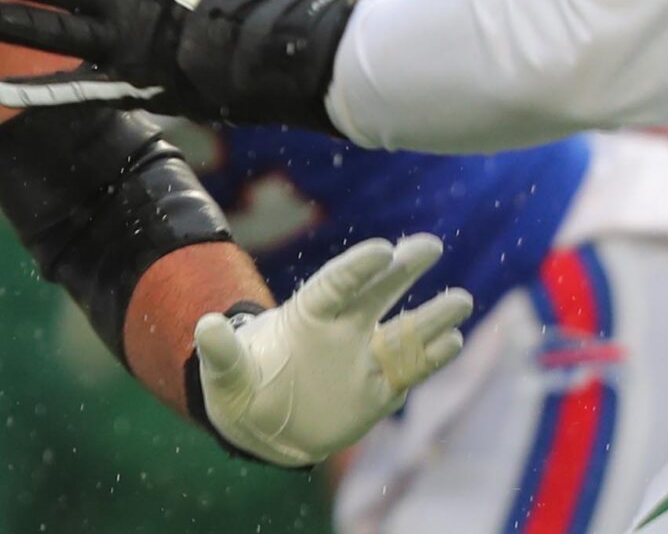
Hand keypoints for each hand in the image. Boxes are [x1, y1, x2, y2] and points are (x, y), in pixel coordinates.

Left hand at [194, 235, 470, 467]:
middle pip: (378, 292)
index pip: (336, 284)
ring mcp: (364, 358)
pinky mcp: (379, 389)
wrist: (263, 422)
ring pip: (404, 331)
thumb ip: (221, 351)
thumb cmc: (242, 386)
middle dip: (403, 269)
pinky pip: (409, 371)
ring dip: (433, 316)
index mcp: (307, 314)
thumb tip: (206, 328)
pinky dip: (432, 358)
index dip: (358, 267)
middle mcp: (343, 328)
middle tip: (430, 245)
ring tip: (462, 300)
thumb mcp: (224, 372)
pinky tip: (455, 342)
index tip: (383, 249)